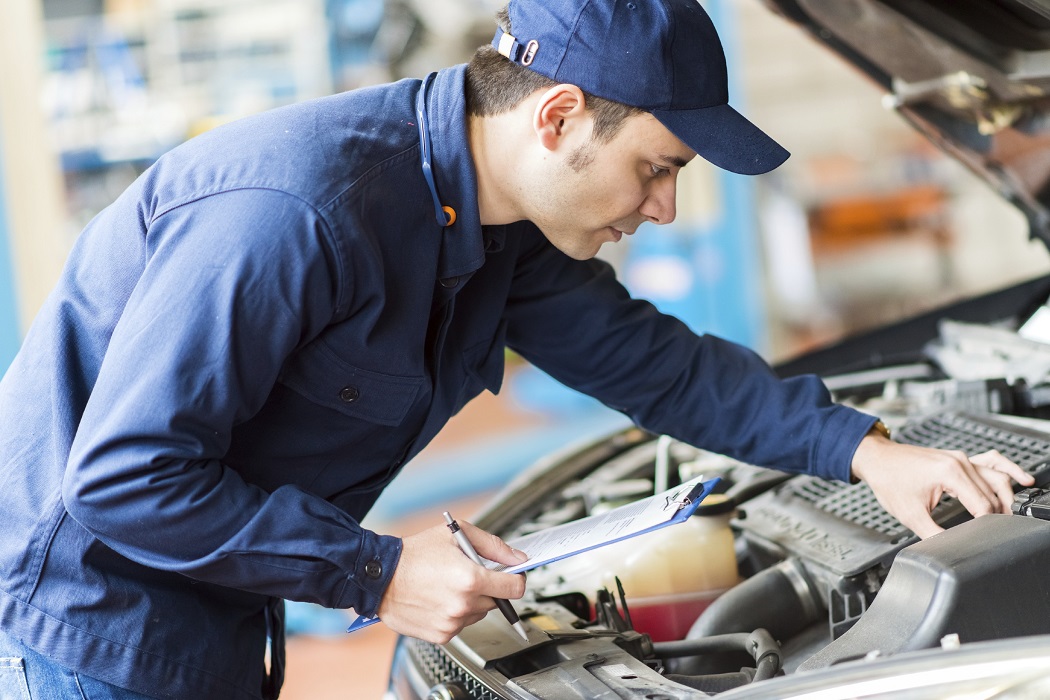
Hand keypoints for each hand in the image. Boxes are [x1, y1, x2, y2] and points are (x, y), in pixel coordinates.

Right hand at [376, 519, 527, 643]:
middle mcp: (463, 604)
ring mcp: (452, 622)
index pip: (515, 588)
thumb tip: (517, 558)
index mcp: (470, 578)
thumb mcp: (455, 534)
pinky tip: (438, 600)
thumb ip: (492, 546)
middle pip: (496, 601)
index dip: (516, 579)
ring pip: (478, 614)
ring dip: (470, 602)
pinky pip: (460, 625)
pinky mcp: (441, 635)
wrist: (379, 577)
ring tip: (447, 586)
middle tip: (466, 575)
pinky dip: (454, 614)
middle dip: (487, 587)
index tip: (512, 576)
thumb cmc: (414, 554)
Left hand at [851, 431, 1034, 538]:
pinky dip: (1007, 469)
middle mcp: (960, 462)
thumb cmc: (889, 481)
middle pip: (993, 492)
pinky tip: (1021, 479)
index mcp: (950, 473)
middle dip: (999, 513)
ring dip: (1006, 495)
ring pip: (996, 477)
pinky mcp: (958, 458)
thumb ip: (934, 534)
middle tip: (1001, 531)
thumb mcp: (910, 515)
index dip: (987, 524)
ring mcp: (961, 458)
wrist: (877, 459)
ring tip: (1013, 513)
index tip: (987, 537)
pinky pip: (990, 461)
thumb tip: (950, 549)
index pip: (982, 504)